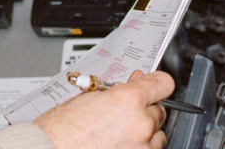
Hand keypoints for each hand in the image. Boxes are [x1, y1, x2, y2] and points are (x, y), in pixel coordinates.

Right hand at [35, 70, 174, 148]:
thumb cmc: (62, 130)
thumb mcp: (89, 98)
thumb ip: (118, 91)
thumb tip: (134, 84)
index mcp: (128, 100)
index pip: (162, 84)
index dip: (156, 83)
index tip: (155, 84)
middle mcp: (140, 123)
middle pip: (159, 111)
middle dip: (145, 111)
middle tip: (125, 114)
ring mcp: (142, 147)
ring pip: (158, 136)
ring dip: (145, 133)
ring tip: (121, 134)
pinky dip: (139, 147)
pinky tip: (120, 144)